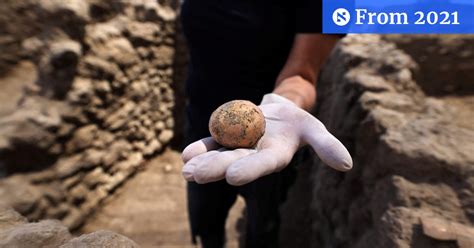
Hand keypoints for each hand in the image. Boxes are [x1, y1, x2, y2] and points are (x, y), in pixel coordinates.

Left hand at [182, 94, 352, 185]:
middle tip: (195, 175)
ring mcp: (239, 146)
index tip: (233, 176)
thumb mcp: (315, 130)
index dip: (250, 169)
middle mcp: (254, 155)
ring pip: (219, 154)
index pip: (262, 164)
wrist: (280, 113)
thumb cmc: (298, 123)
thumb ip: (327, 146)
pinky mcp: (228, 135)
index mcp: (275, 155)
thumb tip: (347, 165)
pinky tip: (186, 155)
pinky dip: (201, 147)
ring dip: (203, 162)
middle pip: (234, 161)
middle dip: (215, 168)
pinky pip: (213, 141)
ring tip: (186, 171)